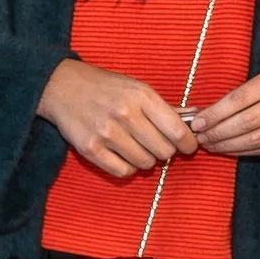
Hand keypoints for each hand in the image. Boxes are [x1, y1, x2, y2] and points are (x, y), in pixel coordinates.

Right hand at [37, 59, 197, 177]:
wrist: (63, 86)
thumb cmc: (106, 87)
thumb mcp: (138, 88)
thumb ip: (165, 107)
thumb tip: (196, 118)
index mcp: (142, 96)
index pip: (177, 131)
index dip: (189, 143)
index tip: (188, 146)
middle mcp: (125, 114)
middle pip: (164, 151)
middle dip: (166, 151)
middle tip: (158, 145)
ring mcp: (106, 133)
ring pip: (145, 163)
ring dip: (146, 159)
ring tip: (137, 147)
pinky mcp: (90, 149)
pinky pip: (123, 172)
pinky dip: (128, 167)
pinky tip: (123, 155)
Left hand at [190, 65, 259, 155]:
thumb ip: (244, 91)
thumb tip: (208, 112)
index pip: (240, 98)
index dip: (216, 113)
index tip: (197, 122)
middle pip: (246, 121)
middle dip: (218, 132)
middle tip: (200, 137)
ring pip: (255, 139)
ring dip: (228, 145)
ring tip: (211, 145)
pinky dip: (244, 151)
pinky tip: (230, 150)